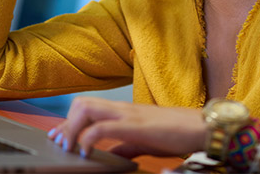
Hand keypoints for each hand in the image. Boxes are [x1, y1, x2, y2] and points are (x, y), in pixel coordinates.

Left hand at [47, 96, 205, 158]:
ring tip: (69, 148)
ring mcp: (128, 115)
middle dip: (65, 124)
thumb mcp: (145, 141)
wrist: (201, 127)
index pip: (88, 107)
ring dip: (72, 129)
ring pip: (86, 109)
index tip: (58, 136)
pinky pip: (103, 127)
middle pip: (81, 103)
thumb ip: (126, 146)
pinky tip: (86, 153)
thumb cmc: (177, 133)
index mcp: (124, 111)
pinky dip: (88, 139)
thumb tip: (111, 155)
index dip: (68, 122)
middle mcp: (122, 108)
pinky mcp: (135, 126)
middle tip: (59, 143)